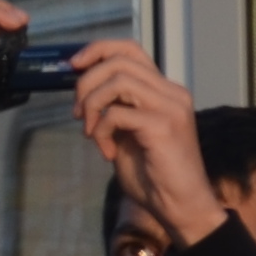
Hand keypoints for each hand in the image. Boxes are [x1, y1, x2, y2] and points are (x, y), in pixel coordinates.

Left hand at [74, 42, 226, 247]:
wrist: (181, 206)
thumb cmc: (154, 176)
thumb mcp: (127, 136)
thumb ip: (114, 112)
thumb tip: (83, 96)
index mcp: (163, 91)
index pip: (131, 50)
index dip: (98, 49)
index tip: (73, 65)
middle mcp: (171, 92)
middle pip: (120, 60)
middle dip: (86, 82)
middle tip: (77, 113)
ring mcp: (170, 107)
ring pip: (118, 80)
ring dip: (92, 104)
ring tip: (90, 132)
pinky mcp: (163, 126)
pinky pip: (117, 113)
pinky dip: (101, 131)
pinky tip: (107, 152)